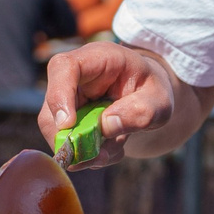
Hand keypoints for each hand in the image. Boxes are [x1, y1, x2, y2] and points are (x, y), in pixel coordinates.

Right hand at [37, 41, 182, 166]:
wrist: (148, 97)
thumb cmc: (152, 91)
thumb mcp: (160, 101)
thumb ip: (141, 111)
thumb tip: (106, 125)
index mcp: (99, 58)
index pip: (64, 67)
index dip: (59, 95)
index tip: (68, 124)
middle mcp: (76, 76)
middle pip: (52, 105)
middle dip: (73, 137)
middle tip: (100, 155)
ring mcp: (68, 98)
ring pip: (55, 129)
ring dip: (83, 149)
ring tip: (114, 149)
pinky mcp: (67, 118)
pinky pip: (67, 142)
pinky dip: (87, 154)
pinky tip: (110, 147)